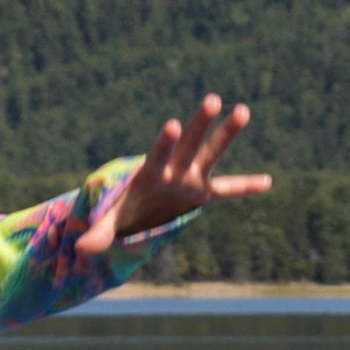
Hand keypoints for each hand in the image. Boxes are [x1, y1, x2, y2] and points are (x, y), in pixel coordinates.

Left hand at [83, 95, 268, 251]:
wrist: (136, 210)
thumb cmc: (123, 209)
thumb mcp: (111, 222)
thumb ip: (99, 233)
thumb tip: (81, 249)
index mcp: (152, 173)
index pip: (159, 154)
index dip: (165, 141)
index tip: (171, 124)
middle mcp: (175, 170)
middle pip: (189, 143)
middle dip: (200, 123)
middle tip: (213, 99)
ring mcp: (191, 179)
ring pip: (211, 153)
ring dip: (227, 134)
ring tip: (243, 111)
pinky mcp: (202, 192)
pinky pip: (228, 190)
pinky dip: (246, 187)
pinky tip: (268, 182)